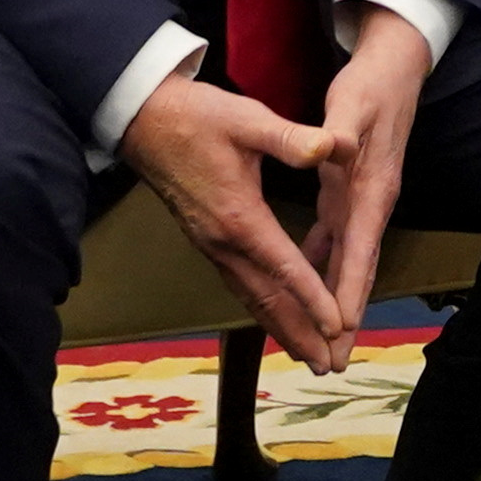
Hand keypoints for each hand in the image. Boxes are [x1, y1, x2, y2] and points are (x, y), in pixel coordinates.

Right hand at [120, 71, 348, 370]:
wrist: (143, 119)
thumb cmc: (198, 116)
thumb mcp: (248, 119)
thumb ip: (291, 138)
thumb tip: (334, 146)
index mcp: (239, 217)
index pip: (284, 268)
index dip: (313, 298)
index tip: (338, 326)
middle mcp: (223, 242)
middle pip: (266, 299)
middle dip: (299, 333)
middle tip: (328, 364)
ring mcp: (211, 245)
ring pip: (250, 297)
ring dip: (281, 327)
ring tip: (308, 354)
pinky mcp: (206, 240)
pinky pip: (239, 284)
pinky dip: (262, 307)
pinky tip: (275, 316)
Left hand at [302, 6, 434, 336]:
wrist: (395, 68)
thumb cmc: (370, 87)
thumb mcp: (352, 104)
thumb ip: (337, 130)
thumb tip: (330, 147)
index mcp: (370, 190)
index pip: (358, 253)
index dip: (348, 294)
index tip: (339, 331)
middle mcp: (371, 205)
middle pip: (357, 272)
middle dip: (344, 319)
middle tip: (331, 362)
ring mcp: (362, 203)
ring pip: (347, 264)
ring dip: (335, 303)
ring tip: (323, 343)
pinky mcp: (351, 194)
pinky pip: (335, 243)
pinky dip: (322, 270)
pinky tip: (304, 287)